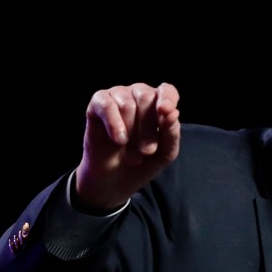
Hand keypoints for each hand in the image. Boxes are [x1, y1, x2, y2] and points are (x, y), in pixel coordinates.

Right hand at [74, 82, 180, 212]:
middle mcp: (139, 94)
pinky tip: (119, 140)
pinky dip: (114, 124)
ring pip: (127, 104)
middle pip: (146, 98)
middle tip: (147, 151)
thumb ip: (171, 134)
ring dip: (131, 133)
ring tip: (132, 155)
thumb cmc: (143, 162)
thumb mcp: (164, 153)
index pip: (167, 91)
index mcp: (159, 103)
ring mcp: (118, 95)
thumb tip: (173, 113)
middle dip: (148, 128)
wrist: (115, 180)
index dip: (168, 99)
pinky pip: (107, 105)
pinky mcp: (98, 103)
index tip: (166, 112)